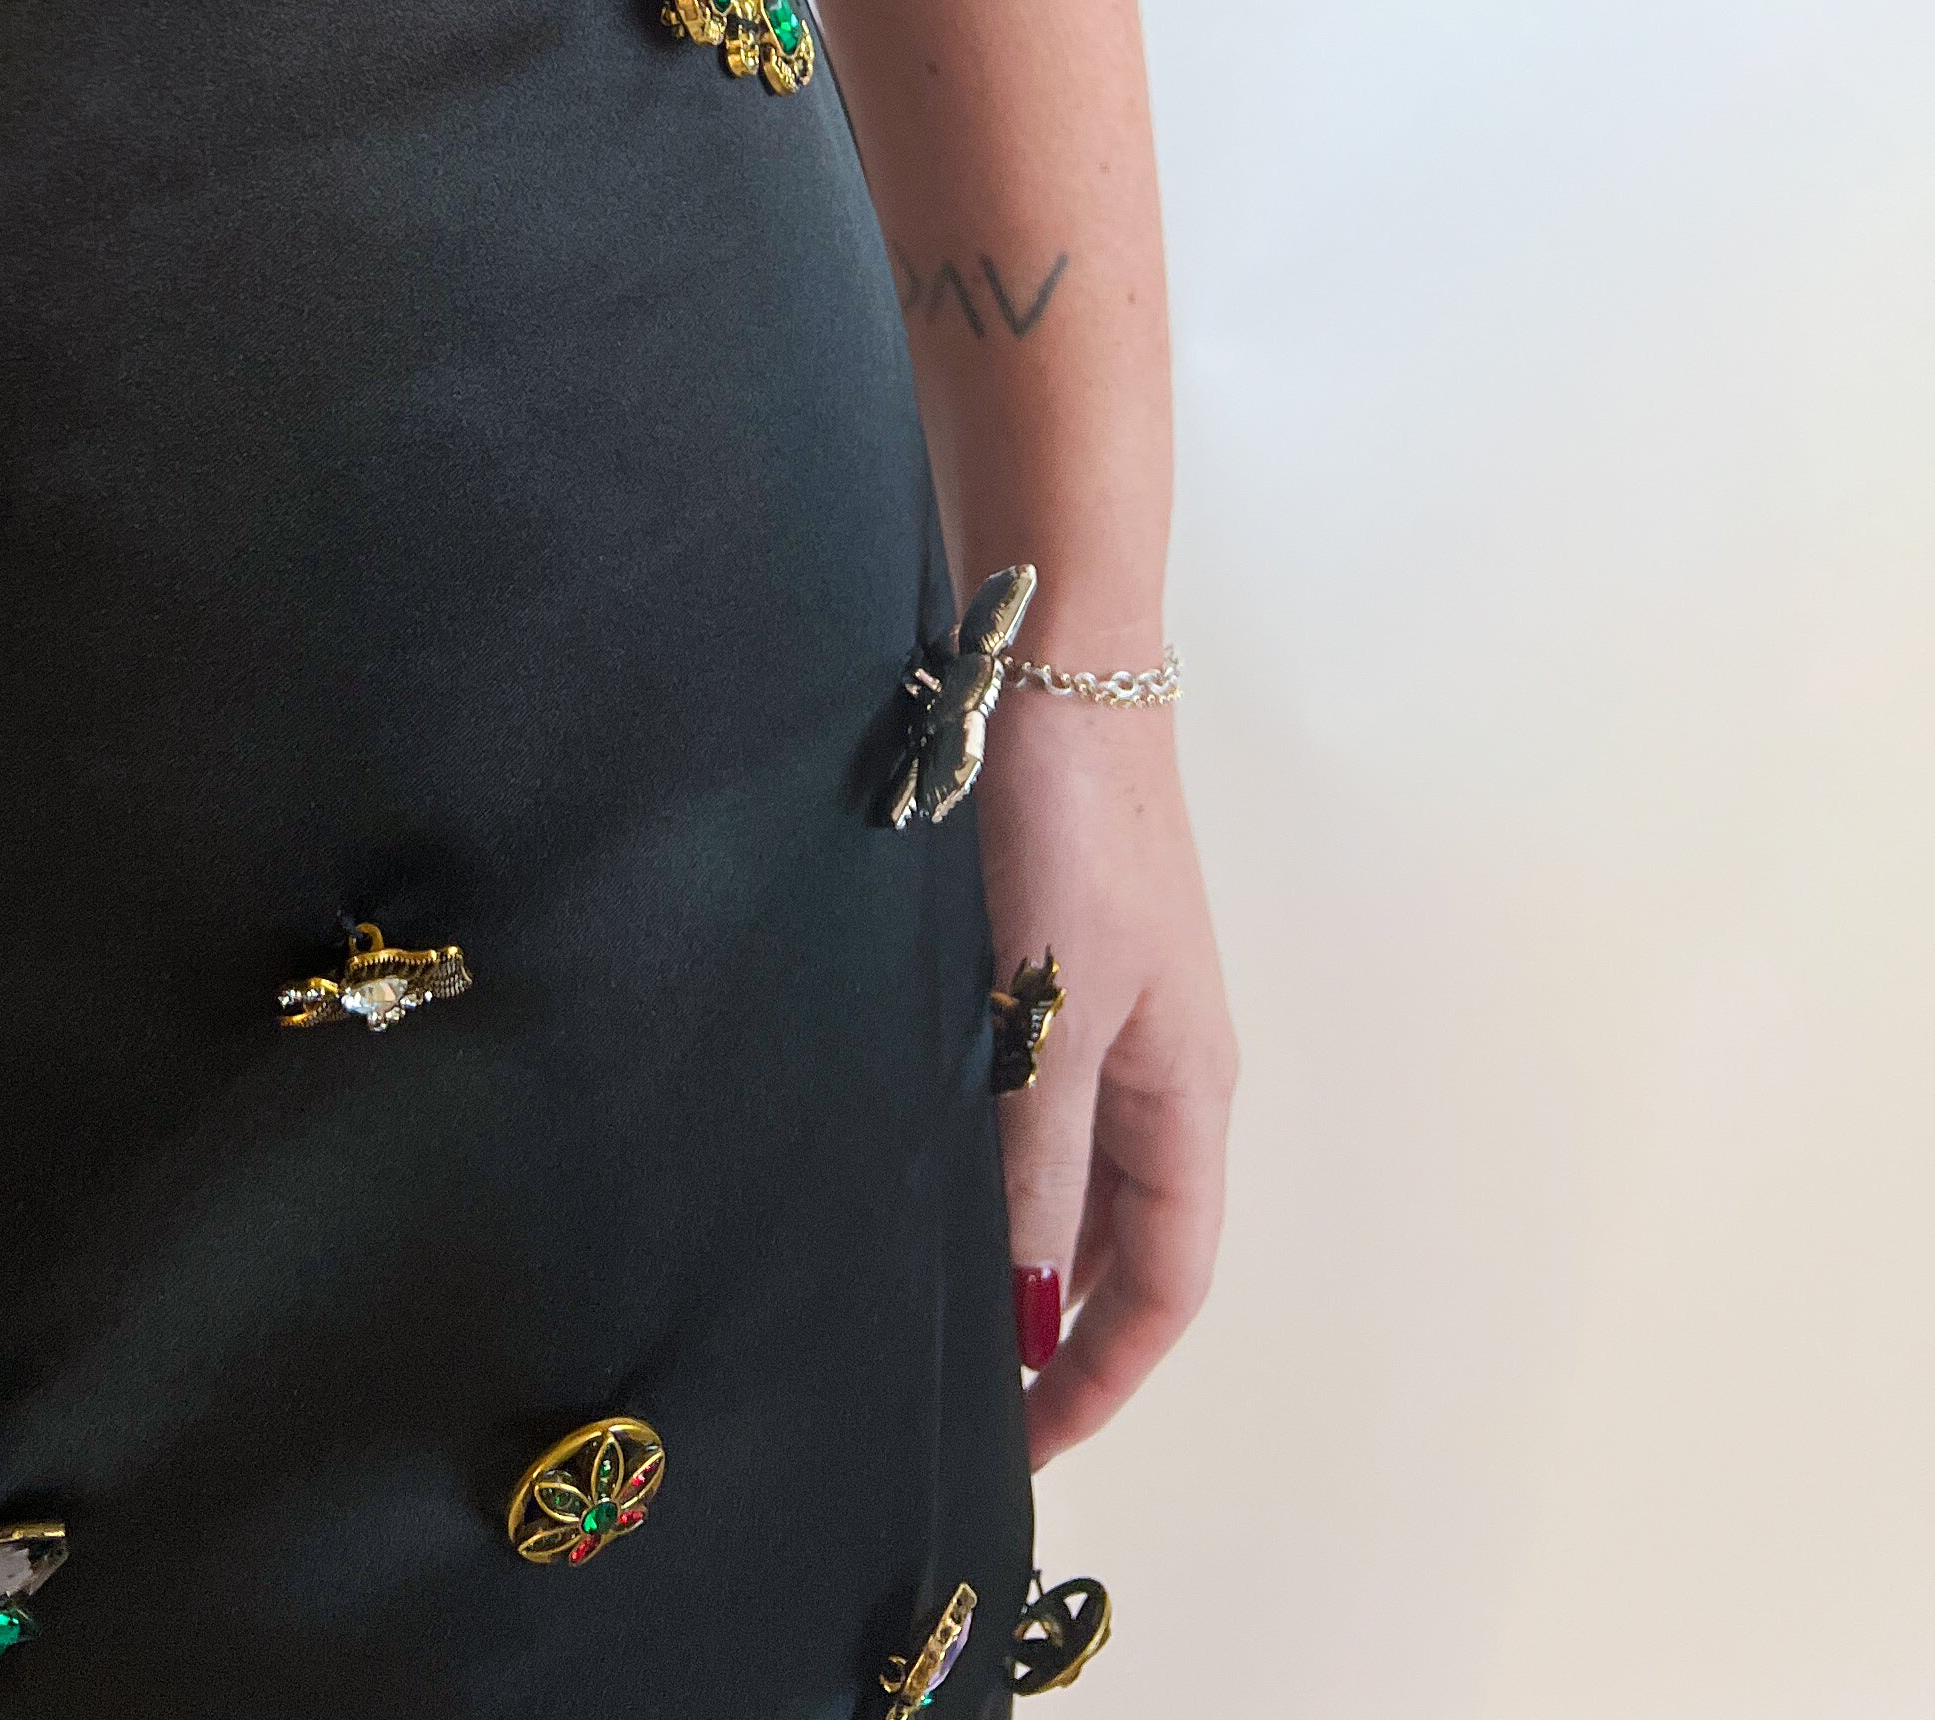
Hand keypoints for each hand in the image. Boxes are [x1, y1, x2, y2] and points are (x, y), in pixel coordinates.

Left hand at [974, 684, 1235, 1460]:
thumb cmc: (1071, 825)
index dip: (1104, 1373)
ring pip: (1069, 1166)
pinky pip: (1029, 1090)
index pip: (1166, 1281)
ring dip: (1016, 1237)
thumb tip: (1025, 1296)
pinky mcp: (1047, 952)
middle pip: (1122, 1236)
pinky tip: (917, 1157)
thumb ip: (1038, 1155)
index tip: (1025, 1443)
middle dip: (1057, 1323)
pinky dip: (987, 1147)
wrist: (1052, 661)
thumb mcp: (1053, 1009)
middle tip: (960, 1386)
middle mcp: (1158, 1059)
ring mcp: (1106, 1004)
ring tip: (927, 1290)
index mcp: (1187, 1088)